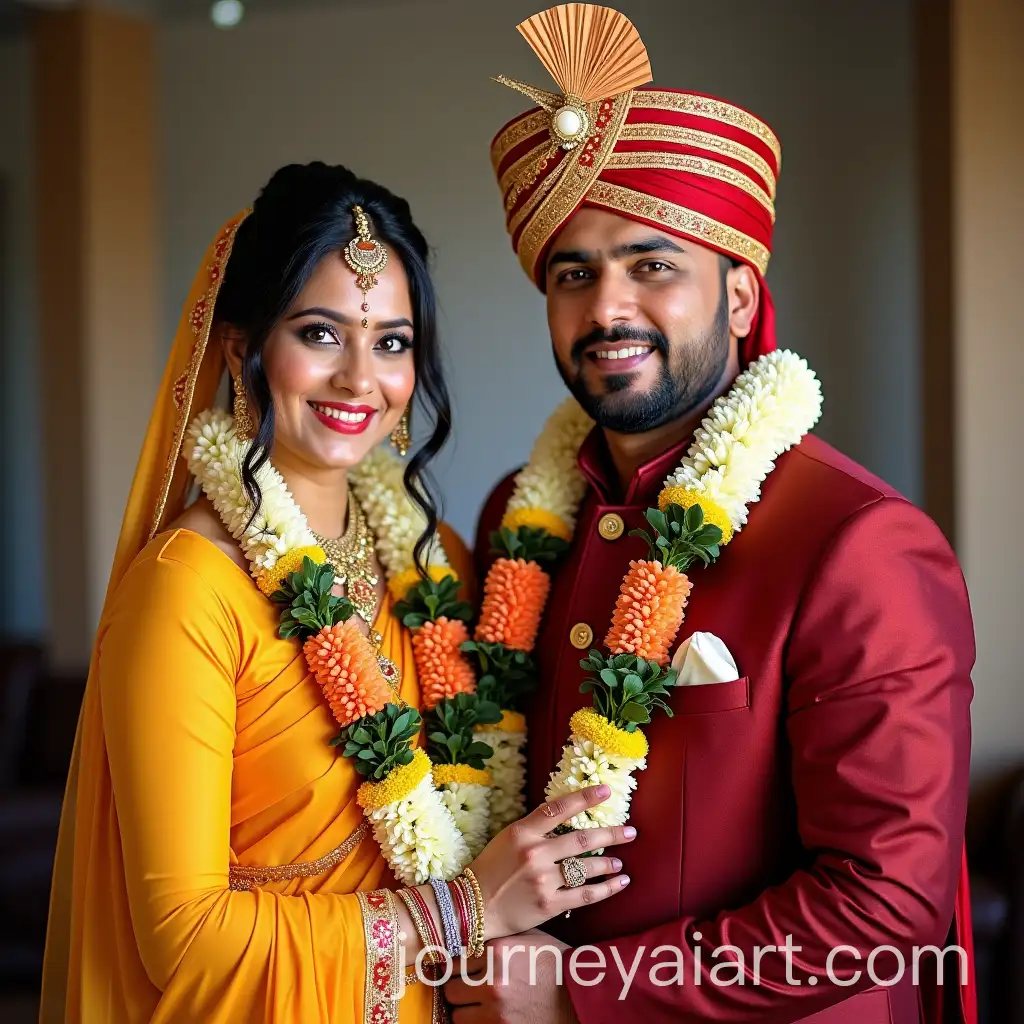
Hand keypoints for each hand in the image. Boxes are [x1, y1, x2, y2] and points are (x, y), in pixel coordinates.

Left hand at [446, 930, 576, 1023]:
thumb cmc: (554, 963)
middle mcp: (492, 981)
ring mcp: (497, 1010)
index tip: (458, 972)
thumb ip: (497, 941)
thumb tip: (467, 944)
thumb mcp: (527, 939)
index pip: (454, 962)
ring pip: (457, 1015)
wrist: (580, 994)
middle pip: (450, 989)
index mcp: (497, 952)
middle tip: (466, 990)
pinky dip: (477, 1023)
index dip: (456, 968)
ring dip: (465, 1011)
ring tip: (476, 1006)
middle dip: (457, 990)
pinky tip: (487, 1016)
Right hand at [469, 784, 635, 939]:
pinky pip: (585, 895)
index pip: (558, 808)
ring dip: (609, 863)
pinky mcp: (550, 904)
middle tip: (630, 832)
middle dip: (611, 835)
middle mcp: (535, 854)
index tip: (606, 791)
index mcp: (522, 832)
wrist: (473, 907)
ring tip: (620, 862)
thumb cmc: (491, 869)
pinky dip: (607, 889)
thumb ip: (535, 828)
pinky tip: (621, 882)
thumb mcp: (508, 838)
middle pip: (582, 840)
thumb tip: (567, 817)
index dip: (584, 798)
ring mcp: (543, 880)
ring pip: (586, 867)